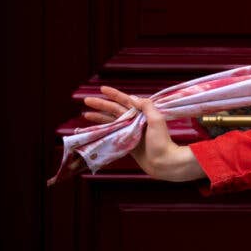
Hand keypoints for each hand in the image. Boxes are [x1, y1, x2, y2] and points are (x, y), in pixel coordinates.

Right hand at [82, 85, 204, 181]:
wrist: (164, 162)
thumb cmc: (162, 141)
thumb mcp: (157, 120)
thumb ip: (147, 107)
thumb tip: (134, 97)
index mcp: (143, 114)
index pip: (126, 101)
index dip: (114, 95)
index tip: (102, 89)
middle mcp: (136, 121)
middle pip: (115, 110)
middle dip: (102, 105)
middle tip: (87, 100)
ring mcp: (130, 132)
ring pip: (112, 122)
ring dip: (100, 117)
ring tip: (86, 114)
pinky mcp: (127, 143)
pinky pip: (113, 134)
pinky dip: (104, 131)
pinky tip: (95, 130)